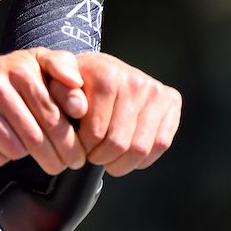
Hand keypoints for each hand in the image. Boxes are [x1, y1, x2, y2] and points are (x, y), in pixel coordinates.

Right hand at [0, 48, 86, 174]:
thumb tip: (77, 86)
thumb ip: (64, 67)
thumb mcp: (38, 63)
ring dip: (28, 156)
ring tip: (30, 149)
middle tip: (61, 166)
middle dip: (54, 158)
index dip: (70, 142)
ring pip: (15, 150)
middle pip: (35, 137)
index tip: (78, 156)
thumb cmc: (11, 77)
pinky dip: (4, 156)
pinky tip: (6, 144)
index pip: (52, 116)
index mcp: (21, 69)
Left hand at [47, 52, 180, 176]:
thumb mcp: (59, 81)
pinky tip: (127, 155)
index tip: (79, 147)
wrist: (101, 67)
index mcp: (107, 76)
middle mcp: (135, 81)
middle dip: (102, 157)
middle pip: (119, 143)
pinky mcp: (171, 101)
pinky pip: (160, 144)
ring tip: (108, 159)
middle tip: (93, 156)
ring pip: (140, 148)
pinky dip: (143, 158)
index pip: (96, 133)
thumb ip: (60, 92)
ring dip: (121, 163)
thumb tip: (77, 107)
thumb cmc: (78, 81)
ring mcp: (156, 91)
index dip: (84, 148)